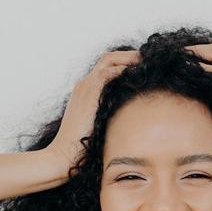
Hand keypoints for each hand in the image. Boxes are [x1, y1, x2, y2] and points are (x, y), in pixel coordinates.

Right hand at [46, 49, 140, 173]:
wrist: (63, 155)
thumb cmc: (80, 148)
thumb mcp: (99, 128)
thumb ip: (111, 119)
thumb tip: (130, 122)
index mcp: (86, 92)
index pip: (106, 68)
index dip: (124, 63)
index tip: (142, 67)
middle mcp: (84, 85)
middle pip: (108, 58)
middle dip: (129, 56)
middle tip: (148, 58)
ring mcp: (85, 88)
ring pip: (109, 60)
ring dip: (129, 58)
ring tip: (147, 61)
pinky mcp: (88, 94)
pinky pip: (107, 73)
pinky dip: (123, 69)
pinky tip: (137, 73)